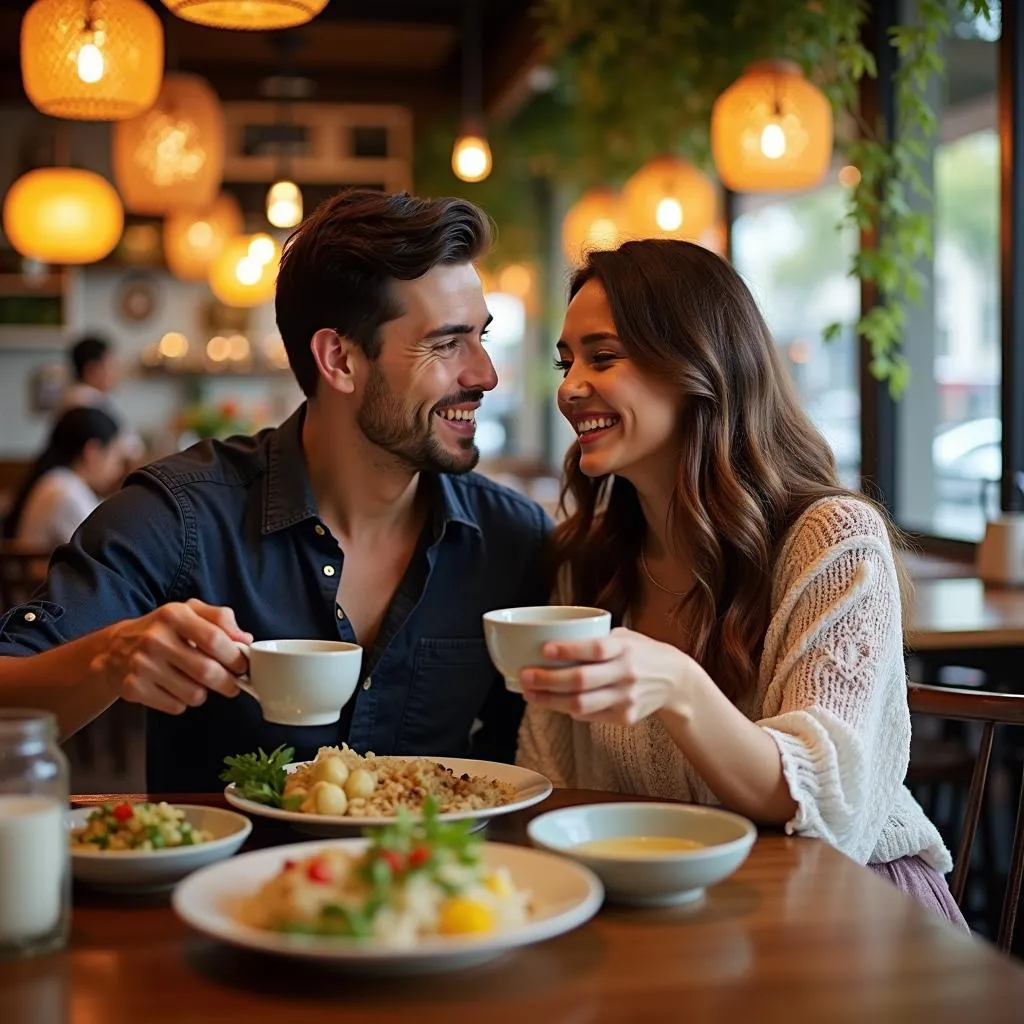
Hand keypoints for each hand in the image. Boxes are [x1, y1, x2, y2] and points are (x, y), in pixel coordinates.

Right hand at [99, 599, 251, 715]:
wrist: (114, 649)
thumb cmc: (162, 630)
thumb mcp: (189, 611)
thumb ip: (220, 618)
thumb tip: (245, 639)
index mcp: (173, 615)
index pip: (215, 639)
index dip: (235, 657)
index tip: (242, 666)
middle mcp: (155, 639)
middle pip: (207, 671)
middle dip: (228, 683)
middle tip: (232, 684)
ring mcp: (142, 665)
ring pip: (194, 694)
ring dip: (203, 693)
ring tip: (197, 682)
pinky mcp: (134, 689)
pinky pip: (176, 706)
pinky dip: (182, 702)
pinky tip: (175, 688)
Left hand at [519, 627, 693, 726]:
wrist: (676, 681)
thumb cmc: (641, 653)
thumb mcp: (624, 636)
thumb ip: (594, 639)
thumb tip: (550, 642)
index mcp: (625, 648)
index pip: (596, 649)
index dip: (569, 650)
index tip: (544, 649)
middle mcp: (627, 673)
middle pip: (582, 681)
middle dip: (548, 680)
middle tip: (525, 675)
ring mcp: (626, 698)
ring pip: (580, 705)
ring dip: (550, 700)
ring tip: (530, 693)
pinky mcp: (625, 718)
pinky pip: (589, 716)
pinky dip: (568, 710)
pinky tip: (554, 702)